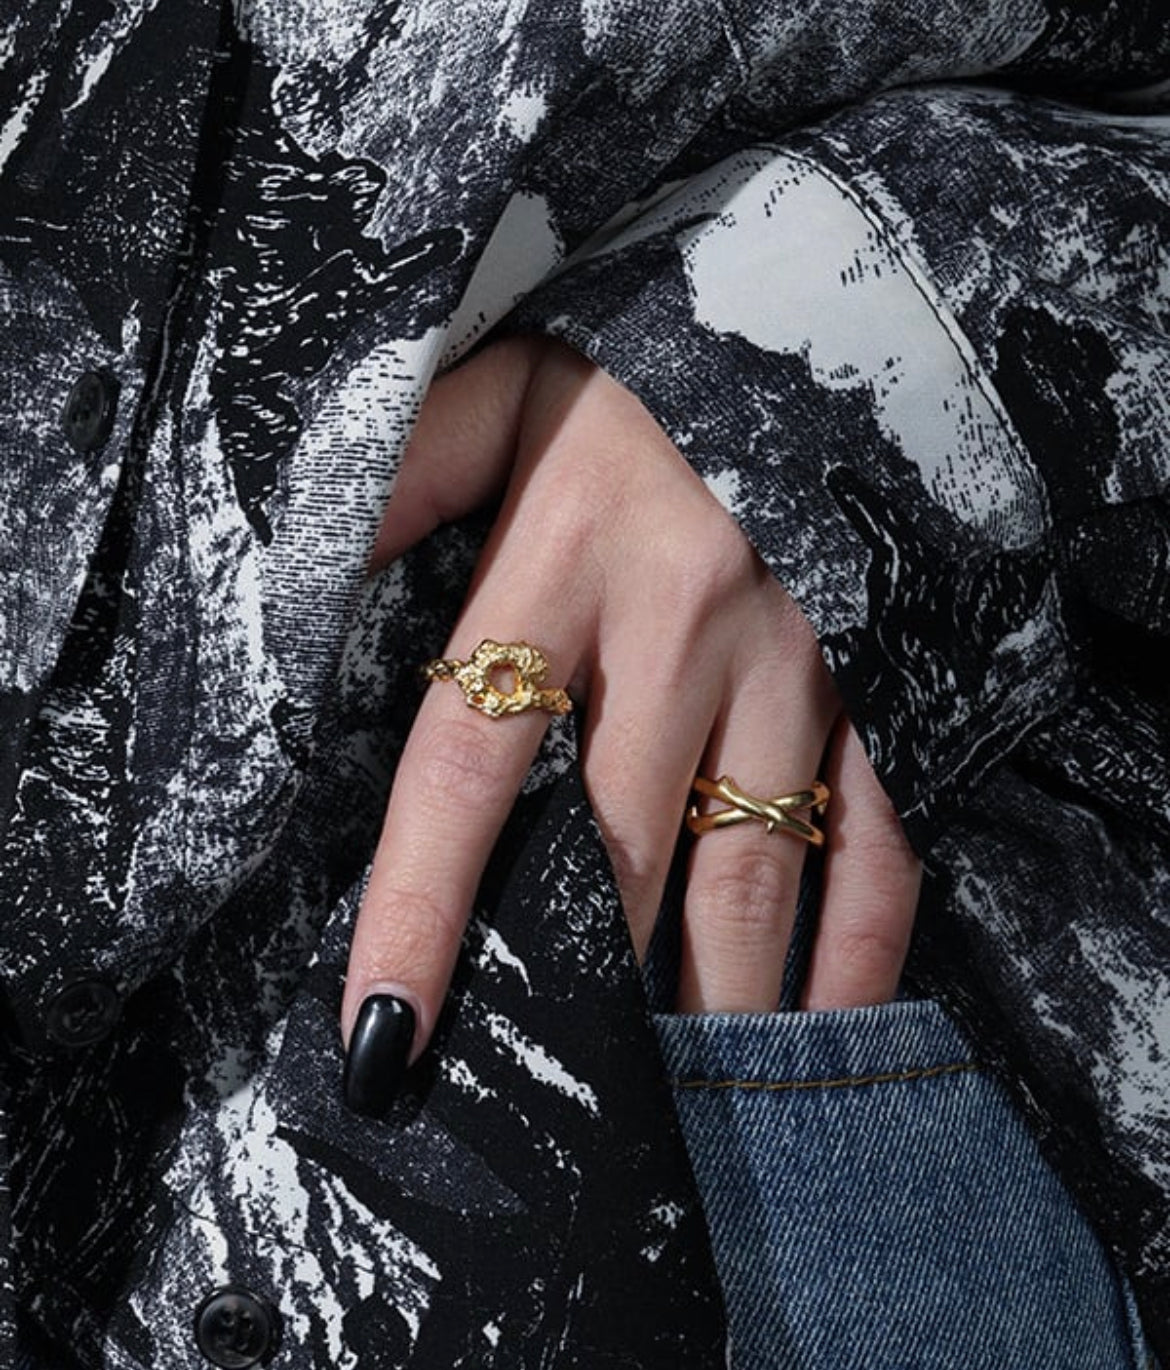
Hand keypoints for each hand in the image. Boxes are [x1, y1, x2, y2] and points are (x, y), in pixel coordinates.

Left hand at [340, 338, 919, 1110]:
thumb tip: (278, 573)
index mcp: (569, 557)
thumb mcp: (497, 395)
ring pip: (753, 868)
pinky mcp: (884, 674)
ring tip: (677, 1105)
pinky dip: (859, 943)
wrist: (808, 317)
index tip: (384, 1029)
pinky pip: (883, 832)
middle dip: (576, 980)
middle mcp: (688, 627)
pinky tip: (821, 1026)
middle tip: (550, 1097)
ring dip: (710, 998)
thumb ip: (395, 476)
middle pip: (618, 846)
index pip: (471, 761)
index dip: (421, 903)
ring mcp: (799, 661)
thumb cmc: (630, 377)